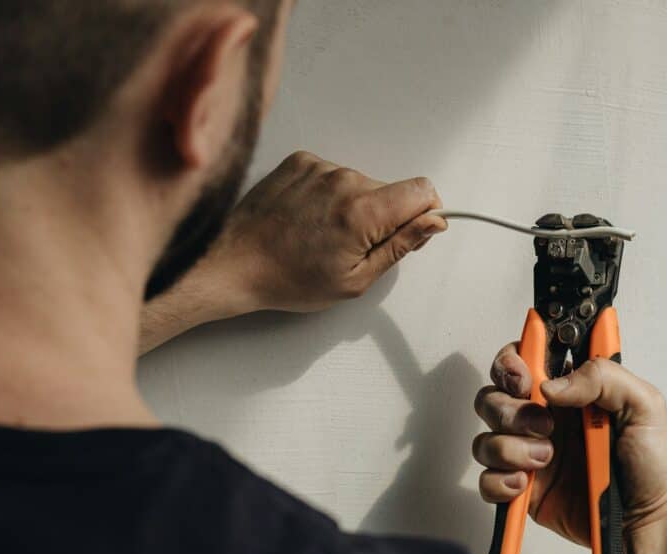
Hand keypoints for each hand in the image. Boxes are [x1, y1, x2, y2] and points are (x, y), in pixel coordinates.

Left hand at [185, 150, 446, 315]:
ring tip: (319, 235)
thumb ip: (400, 246)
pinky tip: (305, 219)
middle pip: (389, 190)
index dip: (424, 212)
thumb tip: (433, 222)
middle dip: (381, 218)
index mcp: (363, 212)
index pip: (422, 190)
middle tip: (348, 248)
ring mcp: (319, 167)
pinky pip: (332, 175)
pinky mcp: (300, 161)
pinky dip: (327, 195)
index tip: (409, 231)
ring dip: (351, 207)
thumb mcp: (356, 279)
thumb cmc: (288, 280)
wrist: (233, 263)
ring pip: (359, 183)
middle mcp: (344, 179)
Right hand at [472, 344, 666, 548]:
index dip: (512, 363)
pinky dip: (499, 482)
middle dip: (509, 410)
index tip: (524, 379)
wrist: (649, 521)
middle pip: (493, 397)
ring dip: (509, 448)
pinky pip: (487, 480)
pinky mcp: (523, 489)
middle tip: (545, 426)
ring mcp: (528, 453)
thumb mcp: (645, 405)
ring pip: (485, 439)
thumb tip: (551, 385)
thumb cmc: (653, 464)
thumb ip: (603, 377)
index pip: (523, 360)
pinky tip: (525, 485)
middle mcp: (543, 418)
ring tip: (545, 460)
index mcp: (569, 391)